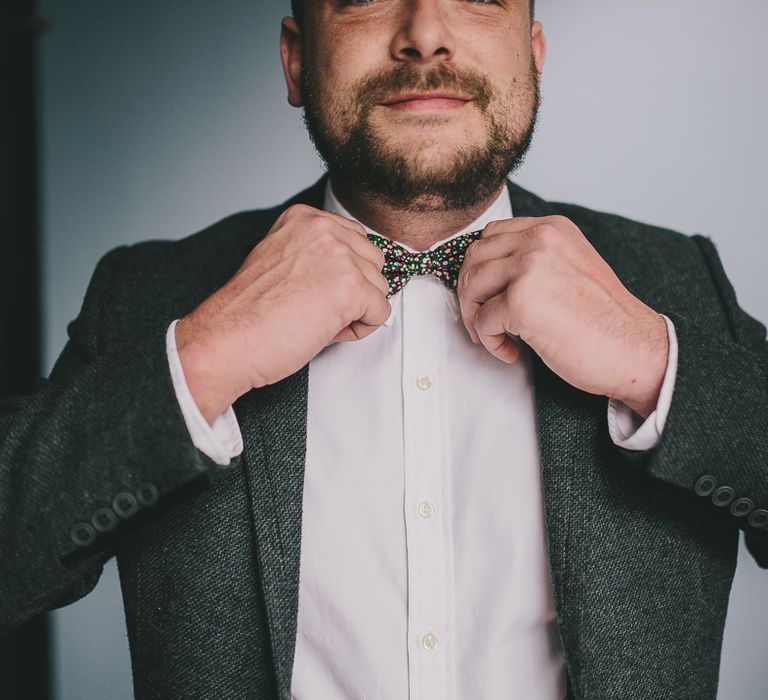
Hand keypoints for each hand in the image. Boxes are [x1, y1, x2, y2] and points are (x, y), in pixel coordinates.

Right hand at [176, 204, 389, 421]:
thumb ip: (315, 254)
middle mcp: (324, 229)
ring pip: (379, 288)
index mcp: (304, 219)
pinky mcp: (351, 287)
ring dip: (356, 311)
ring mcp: (340, 256)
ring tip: (316, 321)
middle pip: (372, 262)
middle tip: (314, 310)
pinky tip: (325, 331)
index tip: (309, 290)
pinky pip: (381, 312)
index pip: (355, 240)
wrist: (227, 339)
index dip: (340, 274)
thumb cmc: (249, 312)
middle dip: (353, 290)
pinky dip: (360, 330)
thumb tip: (354, 270)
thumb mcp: (282, 261)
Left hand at [456, 216, 668, 417]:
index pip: (491, 235)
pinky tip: (512, 352)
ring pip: (470, 286)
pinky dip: (490, 342)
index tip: (487, 295)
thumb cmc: (604, 320)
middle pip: (474, 258)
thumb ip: (534, 260)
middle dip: (470, 293)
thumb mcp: (571, 268)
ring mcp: (528, 268)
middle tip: (483, 321)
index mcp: (552, 228)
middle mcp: (539, 239)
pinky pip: (481, 321)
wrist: (634, 350)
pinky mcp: (519, 302)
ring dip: (474, 317)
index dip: (480, 268)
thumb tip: (487, 273)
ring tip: (495, 337)